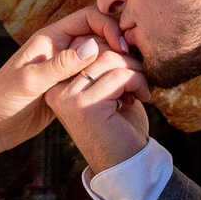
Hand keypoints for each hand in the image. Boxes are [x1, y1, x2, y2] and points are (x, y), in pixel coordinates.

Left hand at [0, 31, 136, 154]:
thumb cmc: (0, 100)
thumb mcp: (29, 82)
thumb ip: (59, 66)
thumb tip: (92, 47)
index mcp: (50, 39)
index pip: (89, 19)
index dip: (109, 27)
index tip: (122, 48)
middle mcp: (61, 49)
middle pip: (100, 37)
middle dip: (120, 47)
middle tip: (137, 66)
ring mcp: (66, 69)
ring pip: (101, 59)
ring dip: (119, 66)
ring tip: (137, 82)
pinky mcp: (70, 88)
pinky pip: (96, 78)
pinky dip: (111, 82)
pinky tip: (125, 95)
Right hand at [45, 50, 149, 176]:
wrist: (126, 166)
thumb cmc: (121, 127)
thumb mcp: (111, 90)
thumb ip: (107, 66)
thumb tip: (120, 34)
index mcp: (59, 84)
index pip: (86, 46)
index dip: (114, 50)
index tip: (132, 69)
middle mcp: (57, 90)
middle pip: (96, 49)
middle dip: (126, 58)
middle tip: (142, 77)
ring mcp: (68, 97)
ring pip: (109, 59)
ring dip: (134, 70)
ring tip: (143, 88)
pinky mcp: (84, 105)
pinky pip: (118, 75)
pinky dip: (138, 82)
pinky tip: (143, 97)